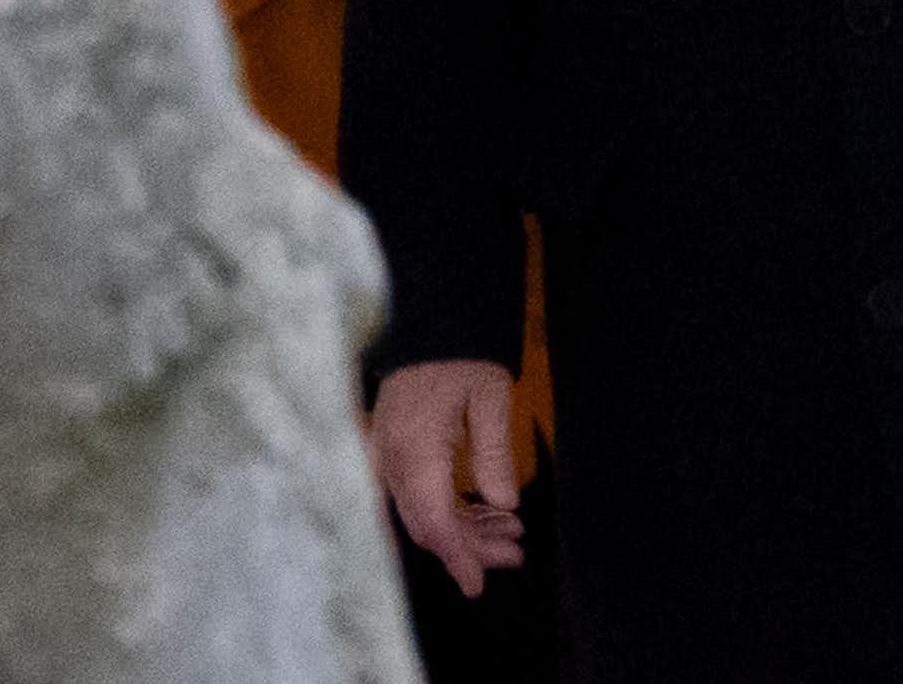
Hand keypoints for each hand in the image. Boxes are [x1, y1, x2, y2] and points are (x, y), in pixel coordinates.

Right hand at [369, 358, 523, 599]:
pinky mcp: (393, 451)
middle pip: (428, 524)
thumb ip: (494, 453)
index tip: (477, 586)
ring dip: (463, 528)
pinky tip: (485, 509)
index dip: (458, 557)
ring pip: (422, 513)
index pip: (435, 521)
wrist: (430, 317)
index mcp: (414, 449)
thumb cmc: (462, 351)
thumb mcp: (489, 395)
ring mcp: (387, 456)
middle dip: (470, 546)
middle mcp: (392, 460)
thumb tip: (503, 503)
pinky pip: (416, 495)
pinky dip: (449, 507)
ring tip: (510, 533)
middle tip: (515, 552)